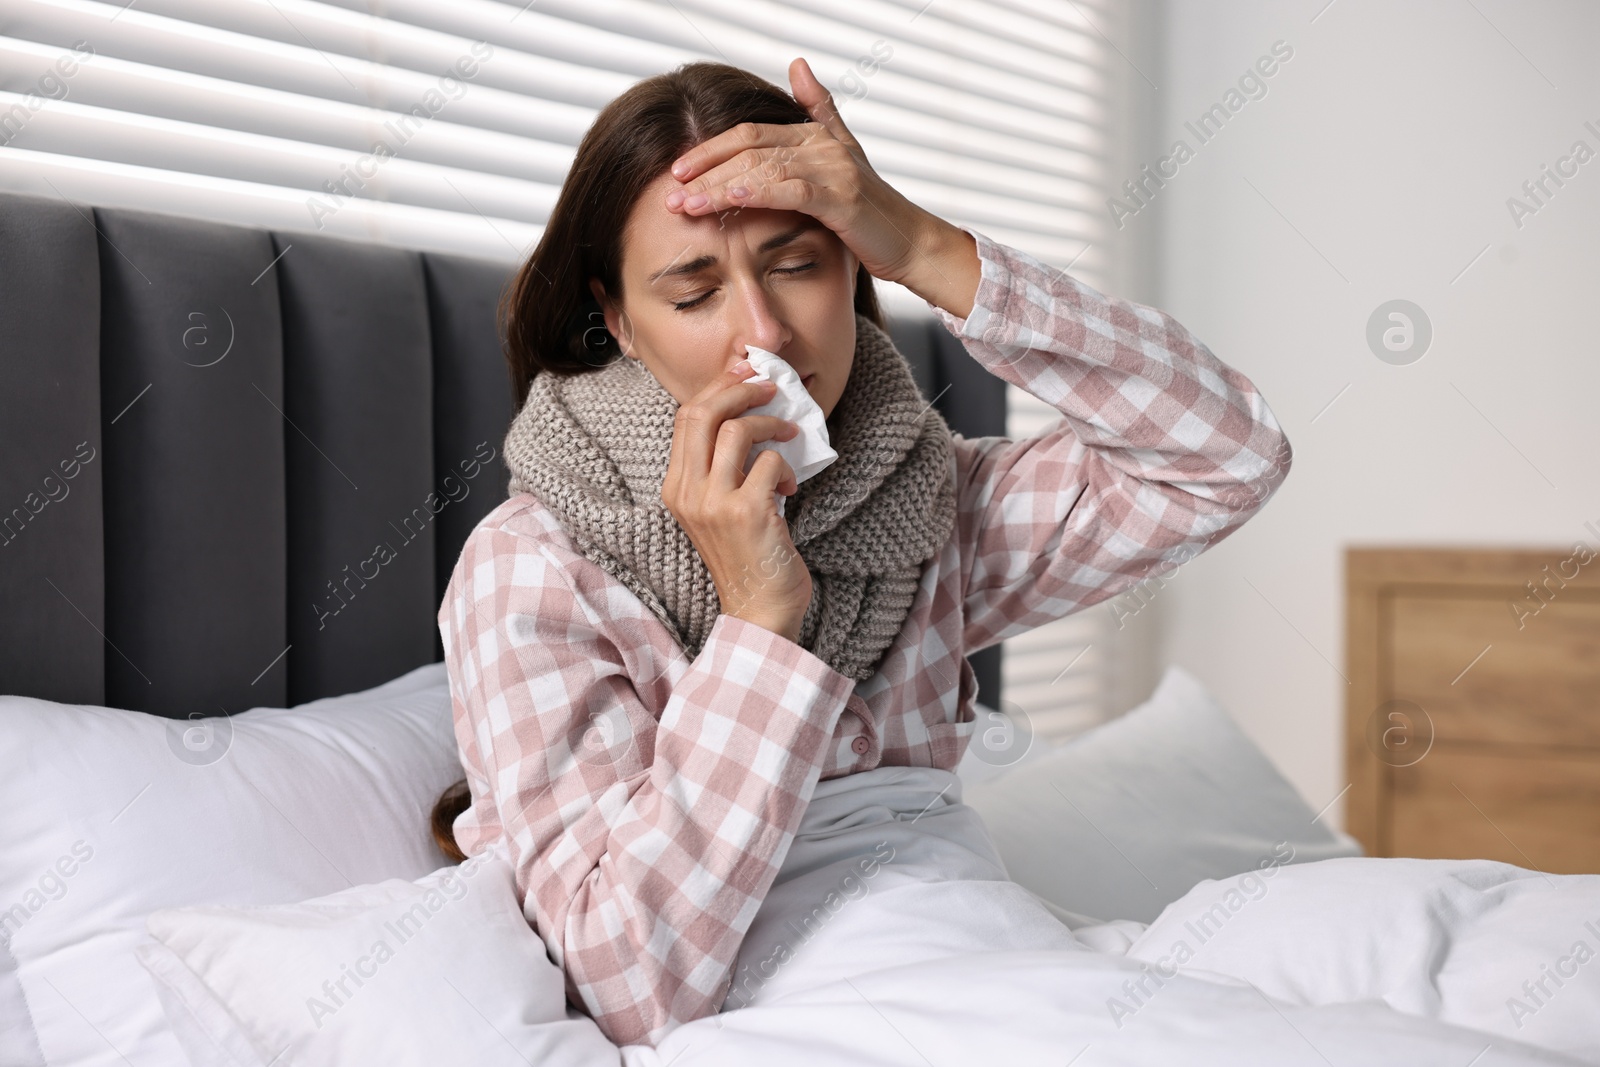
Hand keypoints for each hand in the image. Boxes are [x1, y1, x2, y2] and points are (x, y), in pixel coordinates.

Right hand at [660, 359, 812, 642]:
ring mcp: (713, 503)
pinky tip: (791, 488)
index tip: (746, 373)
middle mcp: (687, 493)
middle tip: (770, 388)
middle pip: (701, 413)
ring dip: (770, 425)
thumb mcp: (720, 507)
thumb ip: (724, 467)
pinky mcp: (746, 513)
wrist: (758, 611)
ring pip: (735, 430)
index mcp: (676, 487)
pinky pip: (769, 462)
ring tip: (789, 436)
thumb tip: (750, 413)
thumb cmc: (747, 556)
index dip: (717, 387)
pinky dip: (787, 467)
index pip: (685, 418)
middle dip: (739, 389)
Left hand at [663, 57, 977, 316]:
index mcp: (814, 136)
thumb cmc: (871, 212)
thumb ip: (820, 111)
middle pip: (750, 148)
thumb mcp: (842, 156)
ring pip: (764, 169)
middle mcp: (822, 145)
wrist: (912, 243)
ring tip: (687, 202)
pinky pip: (792, 190)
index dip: (711, 149)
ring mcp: (834, 169)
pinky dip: (758, 192)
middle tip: (670, 189)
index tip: (678, 170)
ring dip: (720, 186)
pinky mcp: (842, 198)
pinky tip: (730, 199)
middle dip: (706, 169)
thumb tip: (798, 63)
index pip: (749, 135)